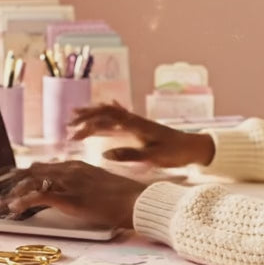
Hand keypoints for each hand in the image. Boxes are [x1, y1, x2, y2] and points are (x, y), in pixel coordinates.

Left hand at [0, 160, 145, 228]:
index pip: (46, 167)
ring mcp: (69, 182)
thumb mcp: (102, 185)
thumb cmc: (126, 197)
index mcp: (78, 165)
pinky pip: (39, 197)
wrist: (137, 201)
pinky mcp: (69, 198)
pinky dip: (22, 202)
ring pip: (32, 183)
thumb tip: (79, 192)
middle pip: (34, 172)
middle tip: (2, 195)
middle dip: (15, 184)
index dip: (28, 175)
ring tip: (3, 204)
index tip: (16, 182)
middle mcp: (70, 170)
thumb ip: (87, 184)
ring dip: (14, 194)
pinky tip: (14, 209)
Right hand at [69, 102, 214, 167]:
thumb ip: (128, 154)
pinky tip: (106, 107)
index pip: (106, 119)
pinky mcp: (141, 127)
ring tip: (77, 117)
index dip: (88, 124)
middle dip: (86, 117)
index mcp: (135, 125)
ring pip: (111, 113)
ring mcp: (137, 122)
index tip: (73, 133)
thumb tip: (104, 153)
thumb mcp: (152, 157)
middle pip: (105, 112)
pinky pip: (120, 116)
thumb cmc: (175, 152)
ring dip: (94, 114)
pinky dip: (108, 113)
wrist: (194, 147)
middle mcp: (134, 120)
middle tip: (68, 124)